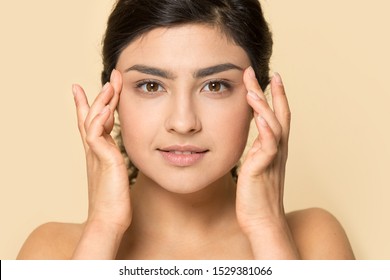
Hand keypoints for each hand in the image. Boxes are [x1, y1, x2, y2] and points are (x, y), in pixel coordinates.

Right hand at [72, 70, 130, 233]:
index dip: (88, 105)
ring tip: (110, 84)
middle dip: (98, 95)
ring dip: (102, 102)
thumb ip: (116, 161)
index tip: (83, 88)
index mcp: (98, 152)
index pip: (91, 123)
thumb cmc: (115, 201)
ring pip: (93, 122)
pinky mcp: (103, 161)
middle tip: (110, 77)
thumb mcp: (117, 174)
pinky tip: (105, 109)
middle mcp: (94, 150)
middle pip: (91, 116)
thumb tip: (121, 155)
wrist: (109, 220)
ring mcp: (96, 155)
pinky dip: (99, 121)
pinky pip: (96, 137)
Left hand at [236, 67, 297, 258]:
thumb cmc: (256, 196)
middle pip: (278, 114)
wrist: (262, 221)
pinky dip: (266, 131)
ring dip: (264, 106)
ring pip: (273, 126)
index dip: (275, 96)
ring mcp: (272, 159)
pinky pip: (268, 147)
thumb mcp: (256, 167)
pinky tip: (259, 118)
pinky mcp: (263, 169)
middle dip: (271, 92)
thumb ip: (256, 152)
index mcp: (274, 148)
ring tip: (254, 89)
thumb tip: (250, 142)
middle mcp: (277, 150)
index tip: (268, 77)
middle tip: (260, 71)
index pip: (277, 116)